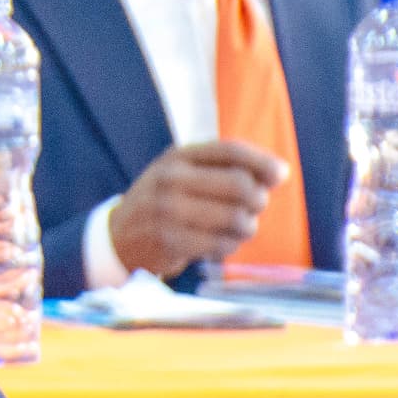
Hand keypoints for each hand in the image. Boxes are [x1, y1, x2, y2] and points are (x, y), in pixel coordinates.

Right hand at [108, 140, 291, 276]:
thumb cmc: (162, 204)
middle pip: (240, 185)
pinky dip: (229, 246)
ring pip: (237, 218)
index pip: (229, 151)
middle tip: (253, 209)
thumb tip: (278, 174)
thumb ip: (223, 169)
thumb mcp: (181, 174)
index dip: (262, 162)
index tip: (280, 175)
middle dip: (258, 200)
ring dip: (246, 227)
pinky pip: (223, 244)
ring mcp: (168, 211)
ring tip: (236, 229)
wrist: (117, 238)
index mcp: (176, 158)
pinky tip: (218, 243)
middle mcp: (170, 180)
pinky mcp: (171, 241)